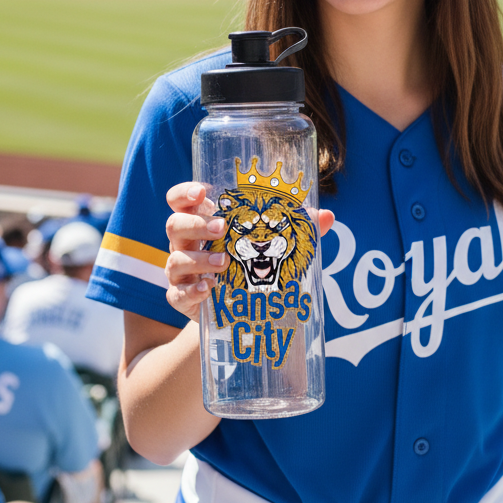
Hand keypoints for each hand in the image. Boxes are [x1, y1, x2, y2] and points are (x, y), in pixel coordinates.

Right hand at [165, 182, 334, 321]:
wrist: (238, 309)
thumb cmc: (252, 264)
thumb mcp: (273, 244)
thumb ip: (298, 227)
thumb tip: (327, 215)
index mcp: (203, 222)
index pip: (180, 201)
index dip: (184, 193)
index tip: (202, 193)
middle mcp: (186, 244)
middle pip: (175, 225)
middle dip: (196, 224)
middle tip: (222, 228)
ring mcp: (182, 272)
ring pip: (175, 260)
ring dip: (199, 259)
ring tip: (225, 263)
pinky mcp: (183, 299)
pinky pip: (177, 294)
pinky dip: (192, 290)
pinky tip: (209, 288)